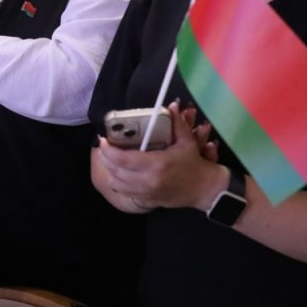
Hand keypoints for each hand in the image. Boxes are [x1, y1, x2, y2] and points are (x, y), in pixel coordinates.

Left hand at [96, 101, 226, 211]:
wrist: (203, 190)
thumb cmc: (194, 164)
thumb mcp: (187, 141)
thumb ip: (177, 123)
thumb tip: (171, 106)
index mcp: (156, 164)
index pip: (123, 159)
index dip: (108, 150)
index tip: (103, 140)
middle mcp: (148, 180)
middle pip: (115, 170)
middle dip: (105, 158)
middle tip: (104, 146)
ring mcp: (146, 192)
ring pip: (116, 183)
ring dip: (110, 170)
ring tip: (110, 158)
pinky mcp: (146, 200)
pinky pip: (123, 192)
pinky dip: (117, 182)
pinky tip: (118, 172)